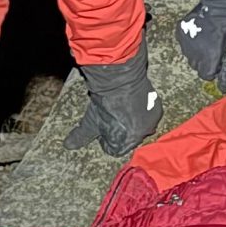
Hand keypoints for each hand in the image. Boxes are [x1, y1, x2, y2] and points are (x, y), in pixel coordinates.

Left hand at [69, 43, 160, 157]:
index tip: (103, 127)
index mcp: (125, 142)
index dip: (107, 139)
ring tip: (123, 108)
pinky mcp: (157, 109)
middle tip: (113, 115)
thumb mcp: (90, 121)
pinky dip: (143, 111)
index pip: (115, 149)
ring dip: (133, 121)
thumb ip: (81, 136)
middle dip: (121, 130)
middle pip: (129, 139)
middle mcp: (142, 135)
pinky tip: (133, 102)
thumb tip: (68, 146)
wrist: (120, 77)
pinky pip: (150, 116)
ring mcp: (151, 122)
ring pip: (141, 127)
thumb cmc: (104, 101)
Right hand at [174, 0, 225, 86]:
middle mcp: (194, 54)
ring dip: (197, 51)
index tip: (217, 59)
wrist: (221, 5)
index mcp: (209, 60)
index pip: (206, 75)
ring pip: (189, 55)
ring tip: (207, 38)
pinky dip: (190, 40)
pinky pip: (183, 43)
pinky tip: (200, 31)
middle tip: (213, 47)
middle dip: (204, 60)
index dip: (213, 68)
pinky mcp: (180, 32)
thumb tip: (223, 88)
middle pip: (196, 66)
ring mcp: (185, 42)